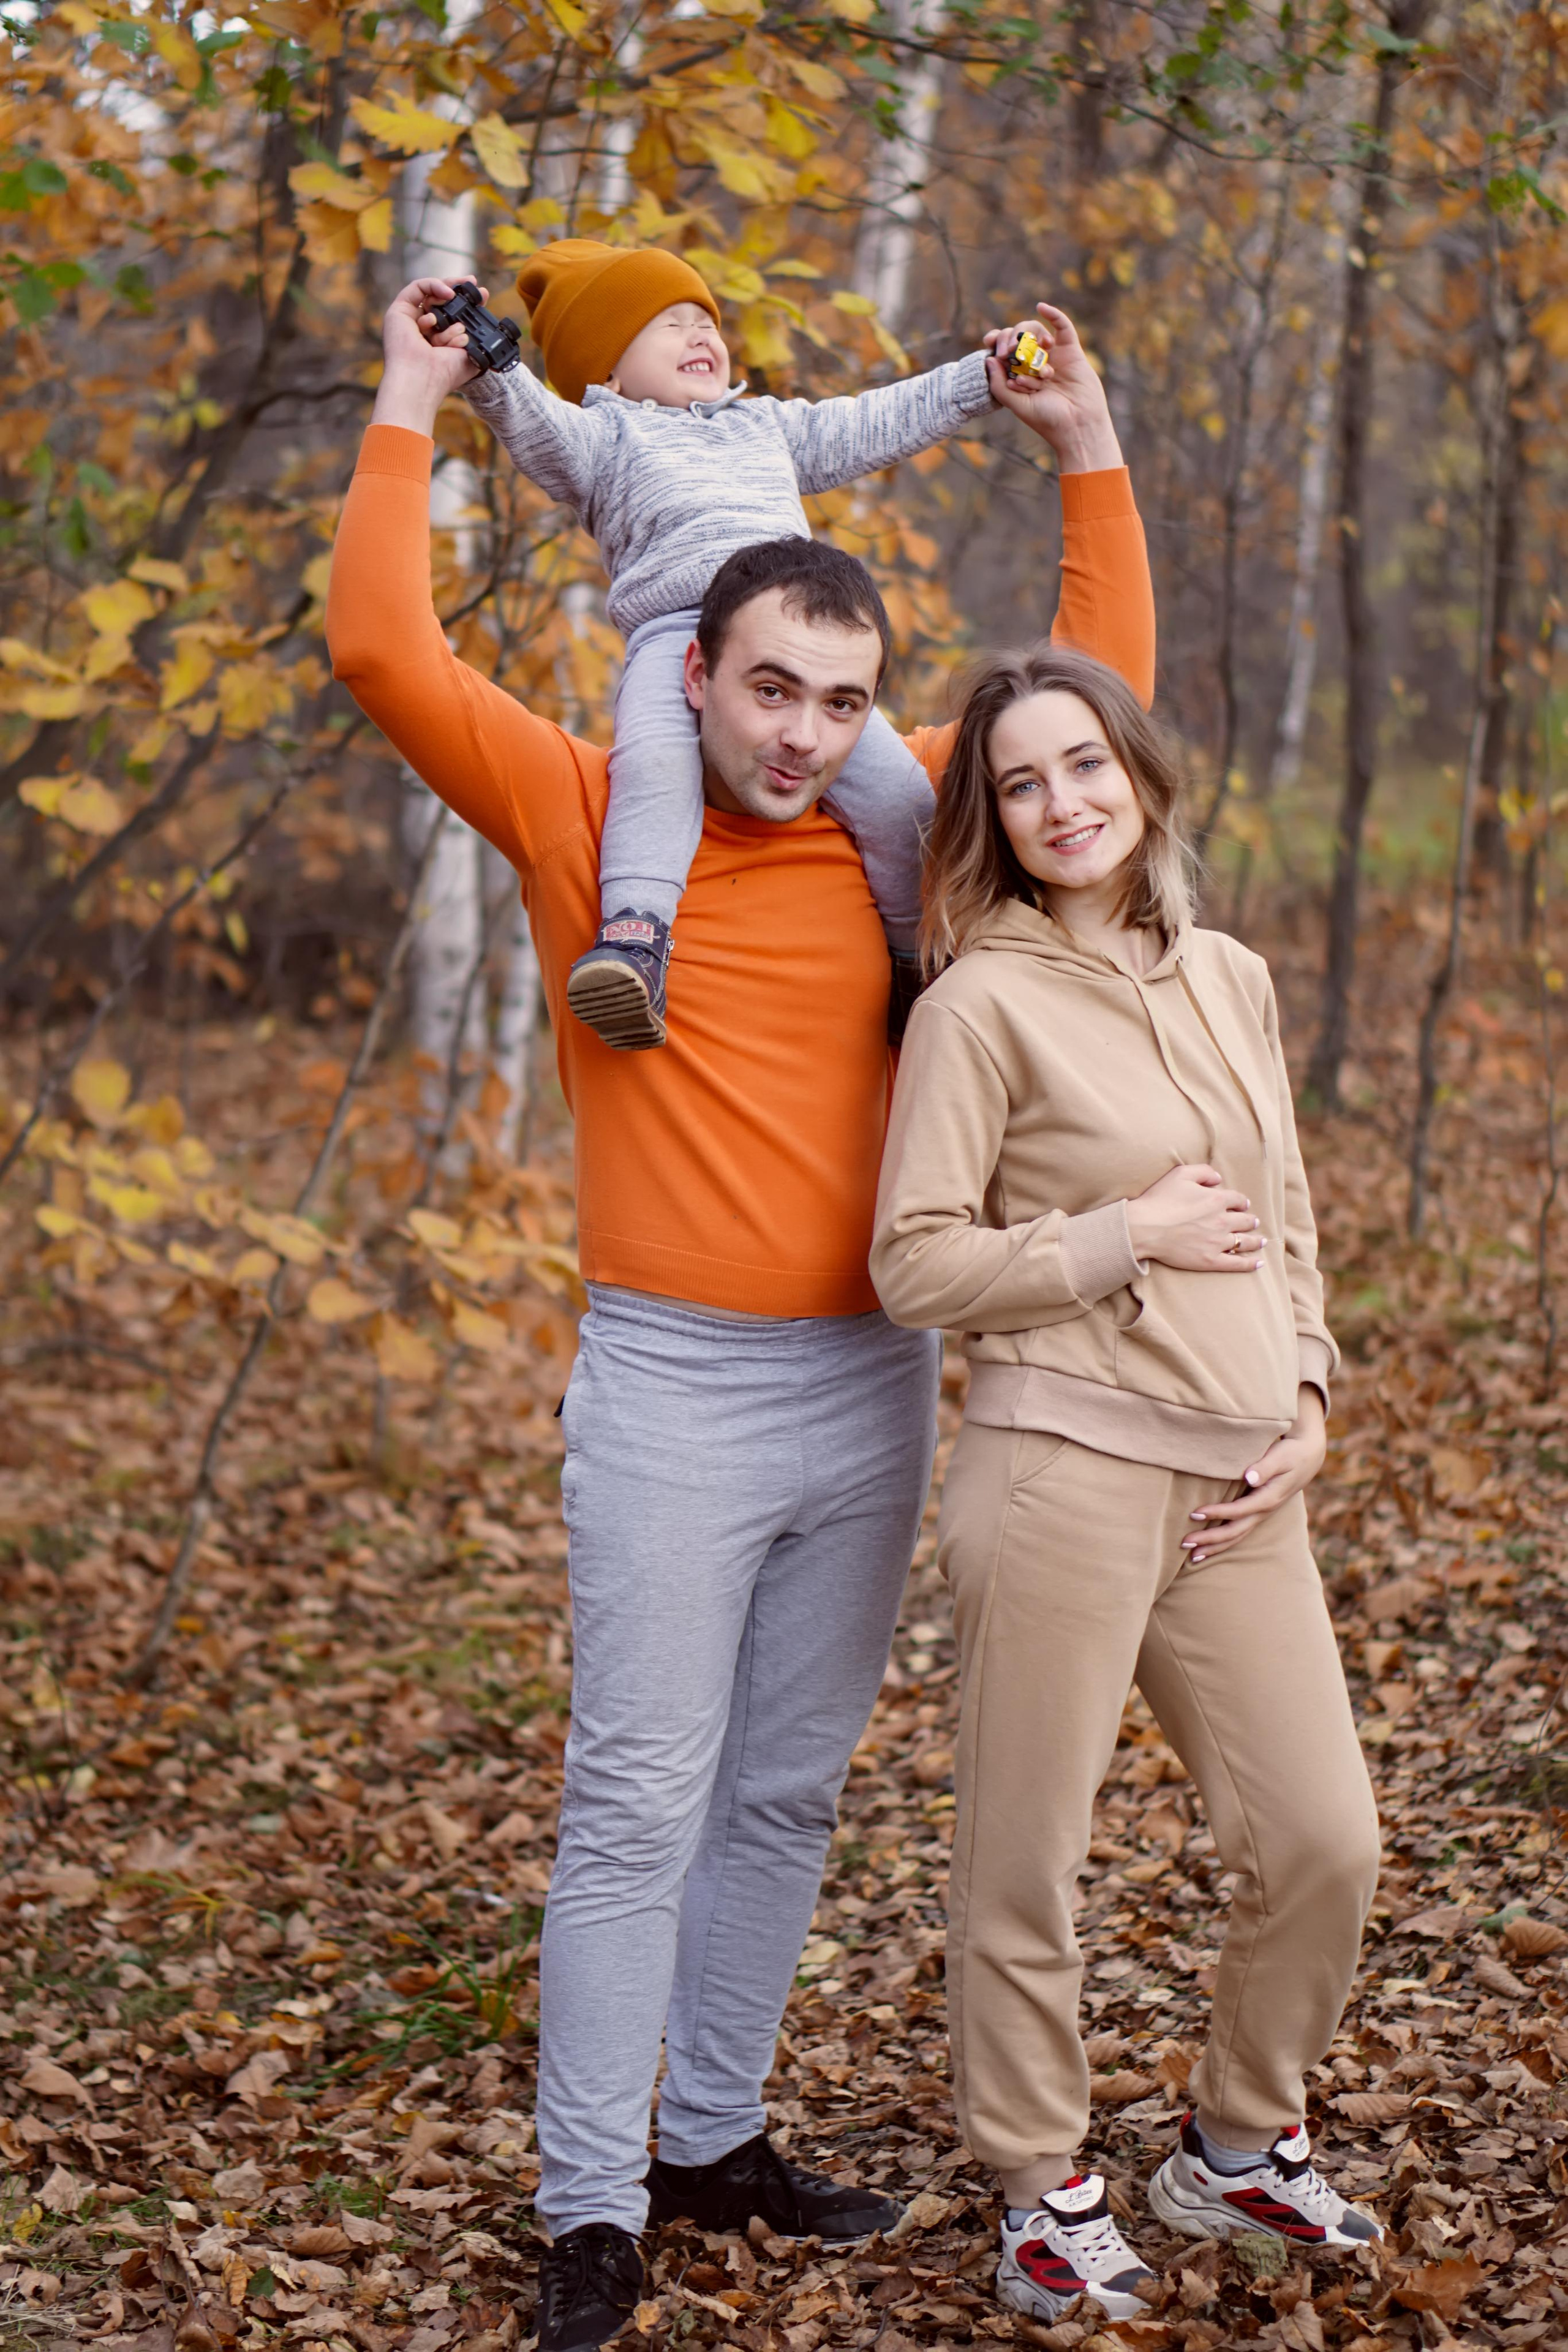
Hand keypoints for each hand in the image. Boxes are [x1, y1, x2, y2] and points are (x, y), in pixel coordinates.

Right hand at [370, 276, 487, 435]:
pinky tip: (448, 295)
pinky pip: (417, 287)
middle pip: (440, 301)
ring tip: (458, 316)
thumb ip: (479, 339)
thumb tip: (487, 325)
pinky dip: (435, 286)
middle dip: (459, 291)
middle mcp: (422, 330)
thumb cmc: (445, 374)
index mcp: (437, 340)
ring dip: (449, 299)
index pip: (451, 315)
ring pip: (431, 296)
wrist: (424, 378)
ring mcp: (409, 320)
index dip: (465, 302)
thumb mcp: (470, 354)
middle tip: (473, 283)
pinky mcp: (398, 311)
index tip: (482, 295)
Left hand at [981, 302, 1122, 474]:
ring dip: (1030, 341)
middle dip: (1010, 341)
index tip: (988, 341)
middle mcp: (1035, 363)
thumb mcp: (1017, 404)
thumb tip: (988, 358)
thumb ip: (998, 385)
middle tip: (1007, 353)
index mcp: (1020, 375)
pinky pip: (1062, 327)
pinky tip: (1042, 307)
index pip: (1004, 351)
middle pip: (1018, 339)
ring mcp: (1053, 356)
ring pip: (1036, 333)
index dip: (996, 342)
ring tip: (1032, 360)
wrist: (1077, 425)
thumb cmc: (1047, 419)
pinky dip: (1053, 314)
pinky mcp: (1071, 351)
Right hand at [1126, 1163, 1265, 1272]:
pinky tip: (1259, 1264)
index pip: (1237, 1200)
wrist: (1145, 1227)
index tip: (1242, 1205)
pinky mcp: (1210, 1260)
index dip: (1241, 1202)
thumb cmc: (1159, 1200)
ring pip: (1244, 1241)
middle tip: (1253, 1222)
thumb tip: (1218, 1178)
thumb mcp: (1180, 1174)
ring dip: (1255, 1241)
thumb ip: (1203, 1172)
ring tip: (1261, 1242)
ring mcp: (1218, 1242)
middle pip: (1244, 1221)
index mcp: (1217, 1199)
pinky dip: (1250, 1264)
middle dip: (1250, 1221)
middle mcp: (1222, 1221)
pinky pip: (1236, 1263)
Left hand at [1181, 1387, 1326, 1560]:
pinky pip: (1239, 1532)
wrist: (1308, 1457)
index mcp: (1268, 1498)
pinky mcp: (1258, 1512)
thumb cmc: (1290, 1453)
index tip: (1194, 1514)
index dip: (1216, 1513)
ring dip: (1214, 1547)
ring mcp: (1261, 1514)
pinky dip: (1223, 1542)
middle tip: (1184, 1543)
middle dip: (1210, 1540)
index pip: (1238, 1510)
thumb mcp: (1280, 1456)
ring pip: (1236, 1536)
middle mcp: (1264, 1511)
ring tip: (1192, 1556)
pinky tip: (1208, 1547)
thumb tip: (1248, 1477)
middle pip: (1234, 1532)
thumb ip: (1264, 1467)